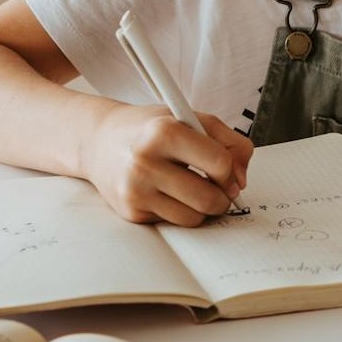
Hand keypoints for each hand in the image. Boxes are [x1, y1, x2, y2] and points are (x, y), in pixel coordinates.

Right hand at [84, 103, 252, 225]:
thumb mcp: (191, 118)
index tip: (226, 169)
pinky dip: (180, 211)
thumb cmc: (151, 128)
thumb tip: (241, 180)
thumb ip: (229, 141)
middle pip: (208, 199)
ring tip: (195, 188)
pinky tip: (169, 192)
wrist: (99, 141)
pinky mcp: (131, 212)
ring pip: (194, 218)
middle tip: (219, 188)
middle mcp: (146, 162)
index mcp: (164, 132)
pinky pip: (174, 223)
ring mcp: (136, 190)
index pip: (219, 163)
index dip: (231, 170)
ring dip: (203, 208)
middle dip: (223, 197)